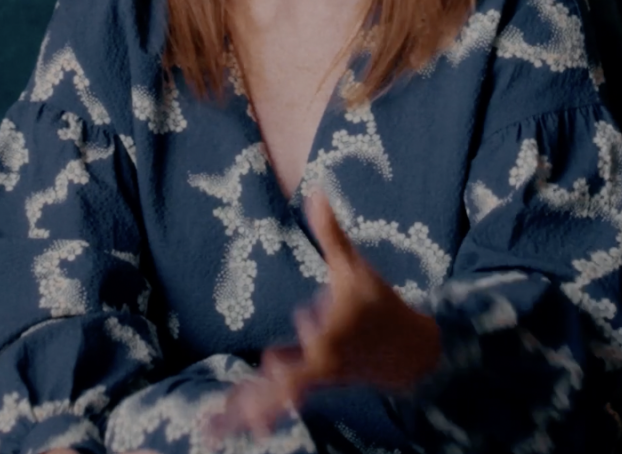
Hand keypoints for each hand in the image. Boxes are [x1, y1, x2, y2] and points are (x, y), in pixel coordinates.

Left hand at [208, 191, 442, 439]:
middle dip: (261, 401)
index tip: (278, 355)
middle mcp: (322, 361)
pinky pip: (277, 396)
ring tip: (212, 428)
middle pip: (287, 385)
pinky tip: (229, 416)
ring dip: (247, 409)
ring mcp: (315, 377)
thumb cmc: (380, 305)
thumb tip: (316, 192)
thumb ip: (332, 235)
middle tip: (233, 418)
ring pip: (277, 396)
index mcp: (333, 333)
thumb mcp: (357, 268)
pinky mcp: (311, 383)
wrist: (409, 353)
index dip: (304, 336)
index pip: (311, 340)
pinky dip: (255, 405)